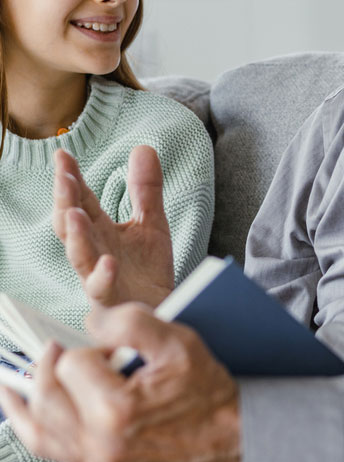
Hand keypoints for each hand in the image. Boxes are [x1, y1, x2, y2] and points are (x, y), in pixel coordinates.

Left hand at [0, 306, 240, 461]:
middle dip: (50, 366)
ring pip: (37, 428)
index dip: (87, 348)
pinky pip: (48, 450)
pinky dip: (28, 426)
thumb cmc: (206, 388)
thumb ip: (129, 321)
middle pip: (46, 395)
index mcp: (117, 409)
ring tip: (13, 376)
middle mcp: (100, 442)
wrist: (231, 437)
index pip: (72, 365)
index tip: (110, 348)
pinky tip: (23, 408)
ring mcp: (97, 461)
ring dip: (23, 397)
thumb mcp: (176, 340)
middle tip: (58, 348)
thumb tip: (91, 320)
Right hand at [53, 146, 173, 308]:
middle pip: (71, 225)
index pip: (80, 199)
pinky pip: (103, 291)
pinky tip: (109, 262)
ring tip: (74, 214)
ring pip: (79, 257)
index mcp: (99, 231)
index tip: (62, 155)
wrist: (162, 314)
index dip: (70, 178)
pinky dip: (103, 277)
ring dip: (75, 236)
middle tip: (63, 178)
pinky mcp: (112, 302)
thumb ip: (145, 189)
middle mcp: (93, 252)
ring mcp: (98, 278)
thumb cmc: (147, 272)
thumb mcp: (151, 223)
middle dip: (65, 202)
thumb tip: (143, 147)